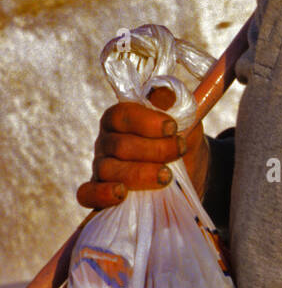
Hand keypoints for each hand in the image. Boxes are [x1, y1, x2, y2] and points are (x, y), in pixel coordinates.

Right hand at [77, 85, 209, 209]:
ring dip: (139, 174)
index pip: (121, 115)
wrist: (188, 170)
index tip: (172, 128)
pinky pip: (87, 194)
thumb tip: (163, 92)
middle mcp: (106, 141)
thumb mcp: (185, 119)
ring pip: (108, 169)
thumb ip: (174, 105)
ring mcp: (101, 167)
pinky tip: (121, 194)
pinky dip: (101, 194)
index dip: (145, 121)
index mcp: (121, 118)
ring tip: (166, 176)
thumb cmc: (180, 139)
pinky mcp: (100, 193)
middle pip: (119, 145)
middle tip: (179, 151)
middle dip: (154, 149)